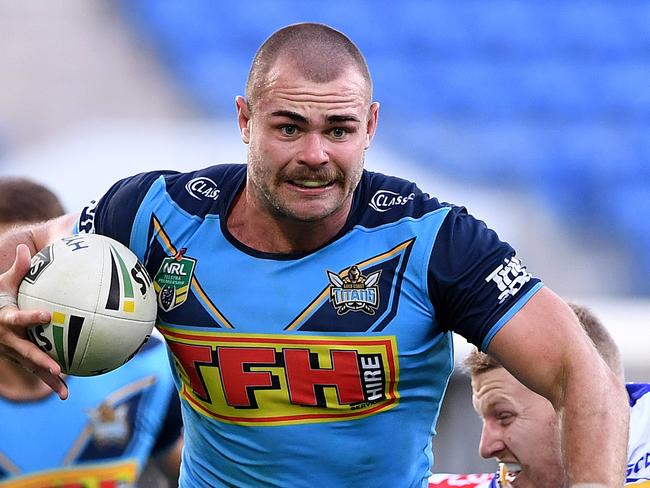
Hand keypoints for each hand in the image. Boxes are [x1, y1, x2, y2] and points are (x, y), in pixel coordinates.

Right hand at [0, 244, 67, 398]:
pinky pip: (36, 372)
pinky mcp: (19, 360)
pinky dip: (50, 383)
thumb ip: (17, 269)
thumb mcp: (1, 284)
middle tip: (58, 368)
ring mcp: (12, 353)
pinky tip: (66, 392)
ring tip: (65, 393)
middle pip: (25, 352)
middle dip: (41, 361)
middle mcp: (7, 340)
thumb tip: (27, 248)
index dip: (31, 317)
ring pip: (31, 368)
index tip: (48, 315)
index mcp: (3, 319)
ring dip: (48, 381)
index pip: (18, 318)